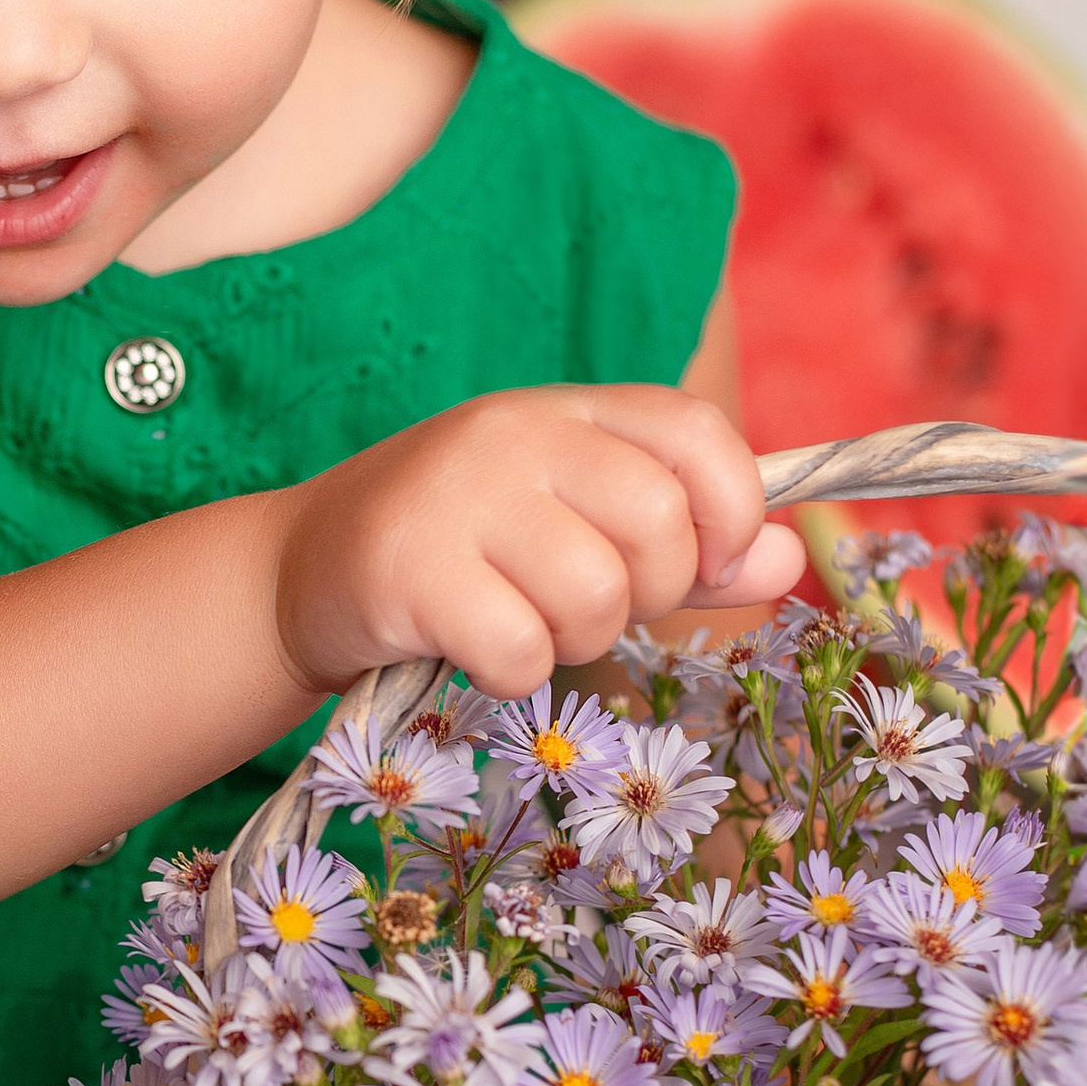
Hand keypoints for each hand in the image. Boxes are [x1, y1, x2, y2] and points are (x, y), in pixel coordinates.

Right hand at [274, 386, 806, 699]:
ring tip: (521, 623)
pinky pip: (521, 649)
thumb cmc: (461, 551)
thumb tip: (786, 559)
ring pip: (595, 594)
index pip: (696, 434)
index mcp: (568, 411)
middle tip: (587, 604)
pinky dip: (513, 674)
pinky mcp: (410, 568)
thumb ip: (686, 547)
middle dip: (649, 595)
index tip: (708, 563)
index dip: (732, 509)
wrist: (300, 570)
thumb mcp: (573, 524)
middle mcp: (516, 434)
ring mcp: (459, 496)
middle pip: (658, 524)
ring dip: (575, 641)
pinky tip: (473, 650)